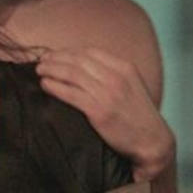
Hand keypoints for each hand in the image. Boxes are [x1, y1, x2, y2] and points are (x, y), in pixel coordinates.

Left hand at [36, 48, 174, 180]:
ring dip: (52, 70)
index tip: (54, 55)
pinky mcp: (100, 111)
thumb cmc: (138, 115)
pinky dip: (55, 87)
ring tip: (40, 72)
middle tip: (42, 62)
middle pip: (78, 60)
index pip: (90, 52)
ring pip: (72, 74)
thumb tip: (82, 65)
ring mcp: (108, 94)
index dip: (68, 51)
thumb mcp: (130, 85)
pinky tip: (45, 85)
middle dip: (56, 59)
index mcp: (124, 67)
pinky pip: (71, 94)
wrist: (152, 141)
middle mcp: (117, 77)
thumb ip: (111, 73)